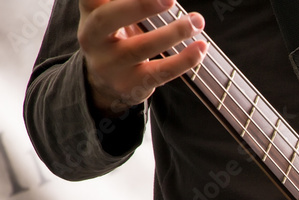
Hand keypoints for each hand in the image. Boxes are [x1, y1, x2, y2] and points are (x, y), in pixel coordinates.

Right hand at [78, 0, 206, 115]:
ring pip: (140, 48)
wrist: (106, 83)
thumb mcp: (111, 15)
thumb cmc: (115, 37)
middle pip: (108, 19)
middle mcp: (92, 38)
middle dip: (139, 5)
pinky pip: (160, 72)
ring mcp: (110, 65)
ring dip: (173, 33)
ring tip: (196, 21)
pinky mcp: (130, 85)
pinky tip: (201, 47)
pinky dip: (184, 60)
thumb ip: (125, 2)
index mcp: (89, 13)